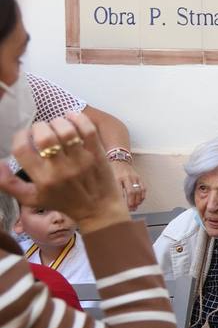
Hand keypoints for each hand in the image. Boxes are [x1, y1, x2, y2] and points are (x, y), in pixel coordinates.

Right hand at [1, 114, 126, 232]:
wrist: (98, 210)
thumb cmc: (62, 202)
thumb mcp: (31, 198)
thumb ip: (9, 183)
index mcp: (42, 179)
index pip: (22, 149)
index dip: (20, 136)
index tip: (25, 135)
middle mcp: (60, 169)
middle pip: (44, 136)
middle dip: (39, 127)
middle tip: (42, 130)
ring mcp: (81, 160)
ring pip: (66, 130)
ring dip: (58, 121)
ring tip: (56, 125)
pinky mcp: (97, 153)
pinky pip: (88, 130)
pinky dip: (78, 119)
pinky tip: (71, 118)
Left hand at [110, 160, 144, 210]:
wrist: (119, 160)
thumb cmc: (112, 171)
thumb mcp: (109, 179)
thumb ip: (112, 189)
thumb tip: (114, 202)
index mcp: (117, 178)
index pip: (121, 192)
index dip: (123, 202)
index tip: (123, 209)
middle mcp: (127, 177)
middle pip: (132, 192)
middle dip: (132, 202)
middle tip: (131, 210)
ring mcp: (134, 177)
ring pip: (139, 191)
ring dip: (138, 200)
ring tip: (136, 207)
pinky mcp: (139, 178)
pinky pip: (143, 188)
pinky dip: (143, 196)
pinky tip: (140, 201)